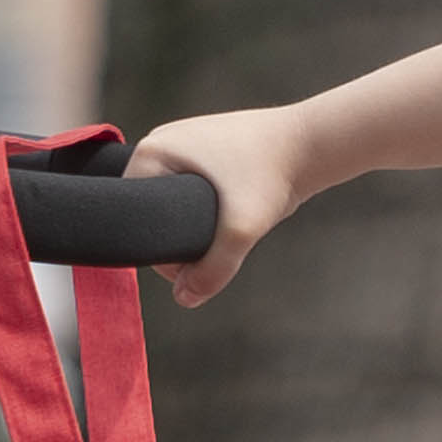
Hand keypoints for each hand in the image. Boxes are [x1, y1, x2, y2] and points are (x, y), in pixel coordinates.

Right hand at [128, 107, 312, 306]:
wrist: (309, 145)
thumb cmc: (273, 174)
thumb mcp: (243, 228)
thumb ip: (214, 270)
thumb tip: (184, 299)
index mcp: (151, 151)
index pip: (132, 217)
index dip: (159, 248)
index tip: (195, 257)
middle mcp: (159, 142)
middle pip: (149, 213)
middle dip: (177, 238)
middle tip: (216, 244)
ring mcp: (180, 144)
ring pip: (169, 205)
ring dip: (191, 225)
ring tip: (224, 229)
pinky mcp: (201, 150)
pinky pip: (186, 191)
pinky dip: (203, 209)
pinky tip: (228, 214)